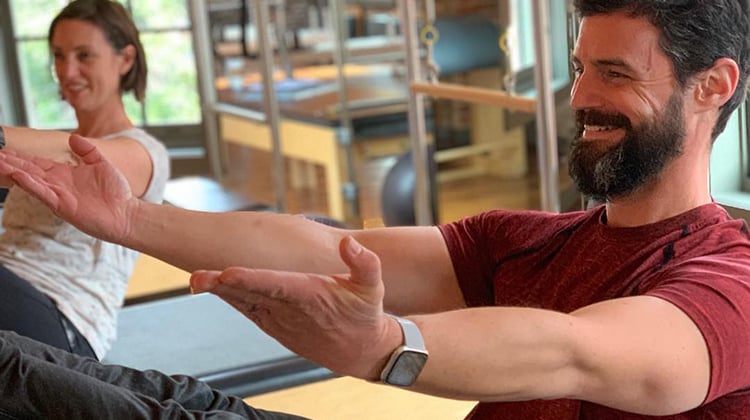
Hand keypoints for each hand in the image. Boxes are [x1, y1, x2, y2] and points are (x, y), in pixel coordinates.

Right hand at [0, 134, 135, 242]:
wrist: (126, 213)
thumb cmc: (115, 192)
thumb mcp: (101, 163)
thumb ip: (87, 150)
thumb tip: (73, 137)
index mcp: (64, 174)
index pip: (36, 162)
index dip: (20, 156)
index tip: (3, 149)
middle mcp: (57, 184)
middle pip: (28, 170)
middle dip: (10, 162)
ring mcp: (58, 195)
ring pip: (31, 180)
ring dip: (14, 171)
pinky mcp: (63, 206)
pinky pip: (43, 193)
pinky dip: (30, 184)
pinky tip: (18, 176)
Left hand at [190, 236, 400, 379]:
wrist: (359, 351)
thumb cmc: (364, 314)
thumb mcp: (373, 287)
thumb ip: (364, 262)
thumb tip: (349, 242)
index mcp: (310, 296)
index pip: (275, 284)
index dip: (251, 279)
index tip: (228, 273)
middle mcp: (289, 310)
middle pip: (250, 295)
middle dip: (223, 285)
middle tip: (198, 278)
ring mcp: (279, 320)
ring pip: (244, 303)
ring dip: (220, 291)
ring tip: (198, 279)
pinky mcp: (274, 325)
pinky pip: (248, 309)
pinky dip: (230, 298)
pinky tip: (214, 287)